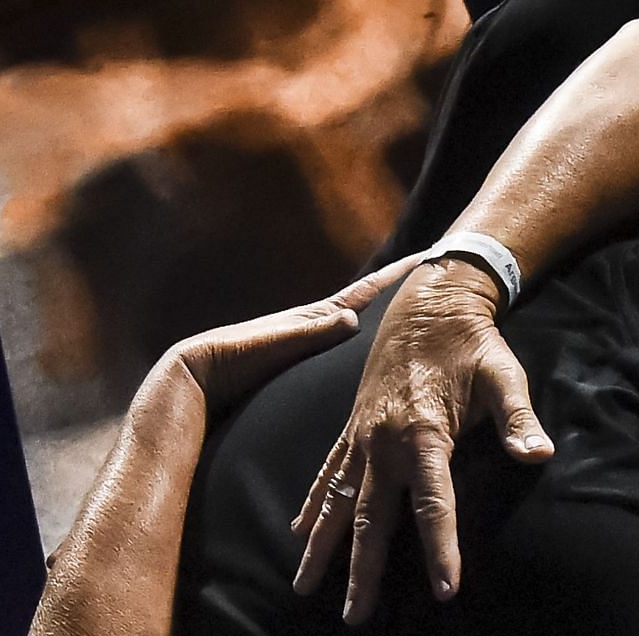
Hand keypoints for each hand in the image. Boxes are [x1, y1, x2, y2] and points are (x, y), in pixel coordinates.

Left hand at [149, 256, 418, 422]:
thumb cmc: (235, 356)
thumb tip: (353, 318)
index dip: (396, 275)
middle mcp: (318, 327)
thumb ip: (313, 331)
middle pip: (371, 306)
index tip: (427, 258)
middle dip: (402, 294)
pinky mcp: (305, 366)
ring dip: (388, 322)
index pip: (367, 292)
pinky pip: (347, 352)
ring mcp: (313, 345)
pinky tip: (378, 358)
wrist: (201, 374)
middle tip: (436, 281)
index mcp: (317, 317)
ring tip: (419, 316)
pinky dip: (368, 347)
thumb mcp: (277, 341)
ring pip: (361, 329)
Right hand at [292, 257, 551, 624]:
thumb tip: (540, 456)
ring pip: (338, 503)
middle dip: (362, 571)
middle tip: (356, 618)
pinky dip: (312, 505)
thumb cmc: (473, 342)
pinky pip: (326, 473)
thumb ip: (519, 420)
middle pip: (372, 518)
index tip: (443, 591)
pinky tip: (297, 532)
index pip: (434, 503)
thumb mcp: (504, 375)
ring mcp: (362, 436)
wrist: (431, 300)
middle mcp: (384, 441)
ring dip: (320, 547)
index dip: (441, 548)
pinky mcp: (351, 428)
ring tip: (302, 588)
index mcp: (425, 433)